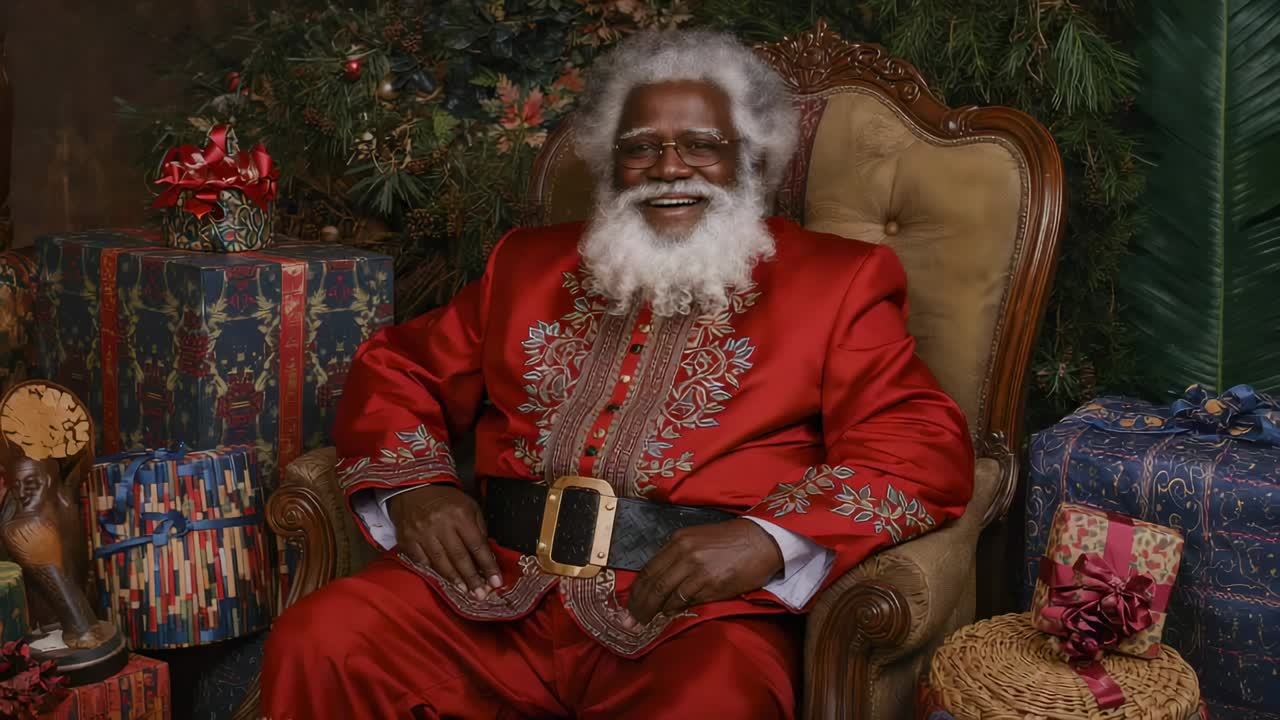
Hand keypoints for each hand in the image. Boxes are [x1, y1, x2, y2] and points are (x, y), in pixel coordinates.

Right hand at [388, 484, 502, 599]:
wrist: (414, 488)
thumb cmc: (446, 500)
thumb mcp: (469, 506)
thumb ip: (479, 529)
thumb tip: (487, 555)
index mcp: (460, 515)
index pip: (477, 545)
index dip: (488, 565)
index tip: (496, 582)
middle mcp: (441, 525)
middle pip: (460, 557)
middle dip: (472, 578)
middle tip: (481, 595)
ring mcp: (422, 533)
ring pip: (440, 562)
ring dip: (455, 579)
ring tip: (465, 591)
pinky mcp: (407, 539)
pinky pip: (422, 561)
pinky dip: (433, 571)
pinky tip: (444, 580)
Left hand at [625, 519, 783, 626]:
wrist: (762, 540)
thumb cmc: (732, 542)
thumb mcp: (699, 540)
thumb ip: (679, 557)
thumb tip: (661, 583)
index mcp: (678, 540)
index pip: (649, 568)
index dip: (636, 589)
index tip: (628, 604)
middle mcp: (683, 552)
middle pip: (653, 582)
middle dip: (638, 604)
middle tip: (628, 621)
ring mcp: (696, 567)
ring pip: (664, 592)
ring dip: (652, 611)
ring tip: (643, 623)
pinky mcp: (710, 582)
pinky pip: (685, 599)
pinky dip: (673, 609)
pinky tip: (668, 614)